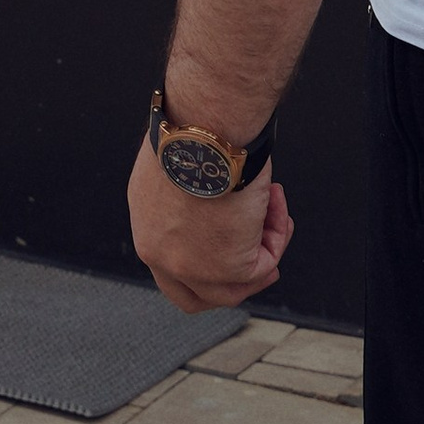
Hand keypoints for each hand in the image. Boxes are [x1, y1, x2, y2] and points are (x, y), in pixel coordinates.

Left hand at [128, 137, 292, 313]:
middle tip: (264, 263)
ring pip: (235, 287)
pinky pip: (265, 263)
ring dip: (262, 249)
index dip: (202, 266)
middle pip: (196, 296)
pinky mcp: (228, 269)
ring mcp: (193, 269)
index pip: (168, 269)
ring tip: (272, 207)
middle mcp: (161, 256)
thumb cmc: (193, 129)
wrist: (204, 128)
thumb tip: (214, 194)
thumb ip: (188, 194)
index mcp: (146, 227)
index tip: (231, 248)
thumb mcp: (178, 165)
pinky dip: (277, 233)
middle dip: (233, 282)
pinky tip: (274, 199)